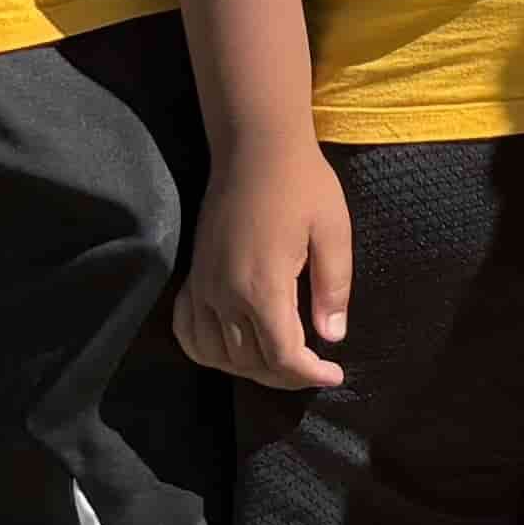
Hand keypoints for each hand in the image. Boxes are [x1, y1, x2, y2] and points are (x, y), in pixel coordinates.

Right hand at [175, 148, 350, 388]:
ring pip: (217, 354)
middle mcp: (224, 294)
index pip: (282, 356)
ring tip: (282, 363)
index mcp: (263, 285)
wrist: (254, 147)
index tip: (335, 375)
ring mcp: (202, 286)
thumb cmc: (302, 185)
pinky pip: (188, 331)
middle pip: (249, 362)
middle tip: (316, 369)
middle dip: (286, 376)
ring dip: (249, 369)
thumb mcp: (334, 233)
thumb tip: (333, 338)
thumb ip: (333, 289)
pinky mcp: (192, 276)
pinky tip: (233, 349)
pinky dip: (208, 351)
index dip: (310, 375)